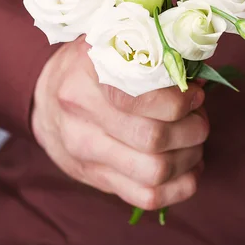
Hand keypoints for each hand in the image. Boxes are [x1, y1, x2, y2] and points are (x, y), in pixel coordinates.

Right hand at [31, 37, 207, 209]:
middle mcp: (82, 121)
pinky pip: (148, 197)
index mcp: (86, 78)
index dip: (180, 101)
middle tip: (199, 118)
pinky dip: (181, 186)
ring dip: (191, 158)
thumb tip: (199, 80)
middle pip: (154, 140)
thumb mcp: (113, 47)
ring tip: (194, 141)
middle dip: (193, 130)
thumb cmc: (91, 68)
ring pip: (156, 172)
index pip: (140, 100)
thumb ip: (154, 57)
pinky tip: (189, 167)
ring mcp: (87, 156)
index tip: (195, 95)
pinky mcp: (98, 181)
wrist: (46, 101)